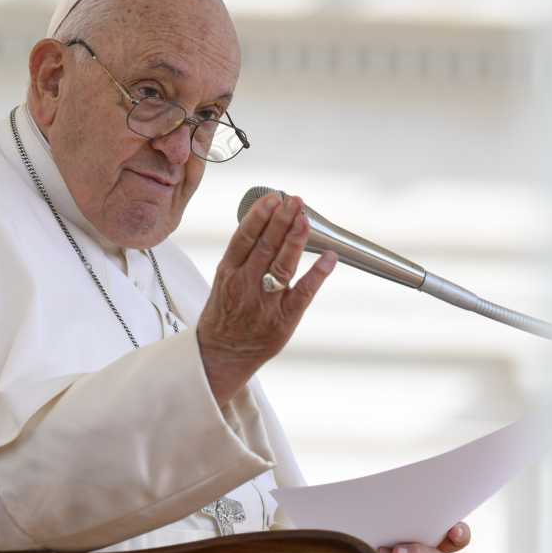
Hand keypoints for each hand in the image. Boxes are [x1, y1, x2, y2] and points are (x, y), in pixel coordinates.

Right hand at [197, 193, 336, 406]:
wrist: (221, 354)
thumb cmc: (226, 312)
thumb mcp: (225, 280)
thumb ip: (244, 255)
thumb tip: (267, 222)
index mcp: (228, 272)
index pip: (244, 237)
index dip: (259, 216)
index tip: (273, 198)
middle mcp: (245, 285)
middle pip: (265, 246)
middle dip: (282, 220)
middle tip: (295, 200)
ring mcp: (265, 303)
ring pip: (282, 265)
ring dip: (296, 239)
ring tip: (306, 219)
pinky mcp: (284, 319)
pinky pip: (304, 293)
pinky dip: (318, 274)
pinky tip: (330, 258)